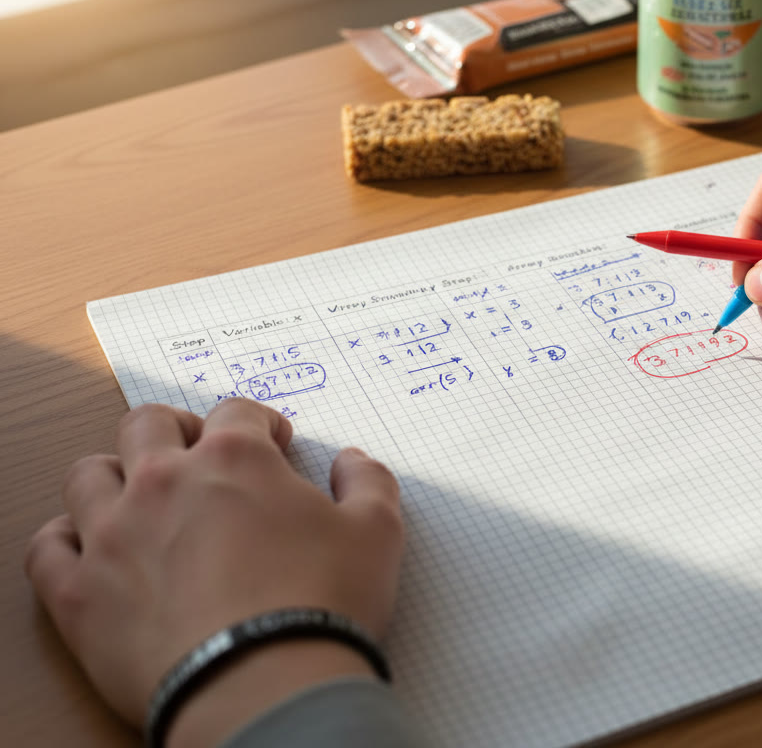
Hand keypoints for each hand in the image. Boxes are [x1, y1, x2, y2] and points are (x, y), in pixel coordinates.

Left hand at [25, 398, 402, 746]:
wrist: (264, 687)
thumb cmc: (324, 604)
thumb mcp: (377, 535)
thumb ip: (368, 483)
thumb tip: (353, 460)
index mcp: (235, 460)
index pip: (237, 412)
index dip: (259, 424)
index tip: (273, 446)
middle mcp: (163, 482)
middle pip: (148, 424)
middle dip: (177, 431)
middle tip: (200, 458)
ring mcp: (111, 535)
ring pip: (88, 475)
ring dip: (114, 477)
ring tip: (141, 501)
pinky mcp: (78, 594)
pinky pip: (48, 548)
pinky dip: (66, 540)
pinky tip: (90, 549)